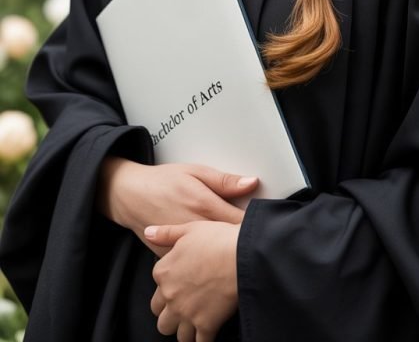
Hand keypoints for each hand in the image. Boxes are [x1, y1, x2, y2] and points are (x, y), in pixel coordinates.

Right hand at [97, 158, 257, 254]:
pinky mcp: (171, 257)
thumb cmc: (164, 180)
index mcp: (204, 205)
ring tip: (238, 258)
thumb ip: (224, 180)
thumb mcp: (195, 172)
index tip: (268, 230)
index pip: (240, 222)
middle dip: (243, 245)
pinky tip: (215, 266)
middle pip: (228, 244)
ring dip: (225, 259)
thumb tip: (252, 182)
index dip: (255, 228)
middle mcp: (194, 228)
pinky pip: (193, 266)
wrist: (130, 195)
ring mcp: (182, 247)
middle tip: (258, 246)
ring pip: (212, 260)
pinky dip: (205, 267)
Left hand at [148, 220, 240, 340]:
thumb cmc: (218, 239)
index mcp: (164, 272)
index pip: (156, 290)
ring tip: (195, 324)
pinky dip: (203, 340)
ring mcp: (186, 313)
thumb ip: (166, 233)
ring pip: (176, 334)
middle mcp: (171, 295)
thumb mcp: (189, 229)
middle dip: (171, 316)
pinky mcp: (205, 325)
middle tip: (185, 309)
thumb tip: (148, 232)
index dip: (168, 289)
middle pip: (161, 318)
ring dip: (184, 331)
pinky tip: (209, 333)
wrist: (242, 255)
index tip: (180, 287)